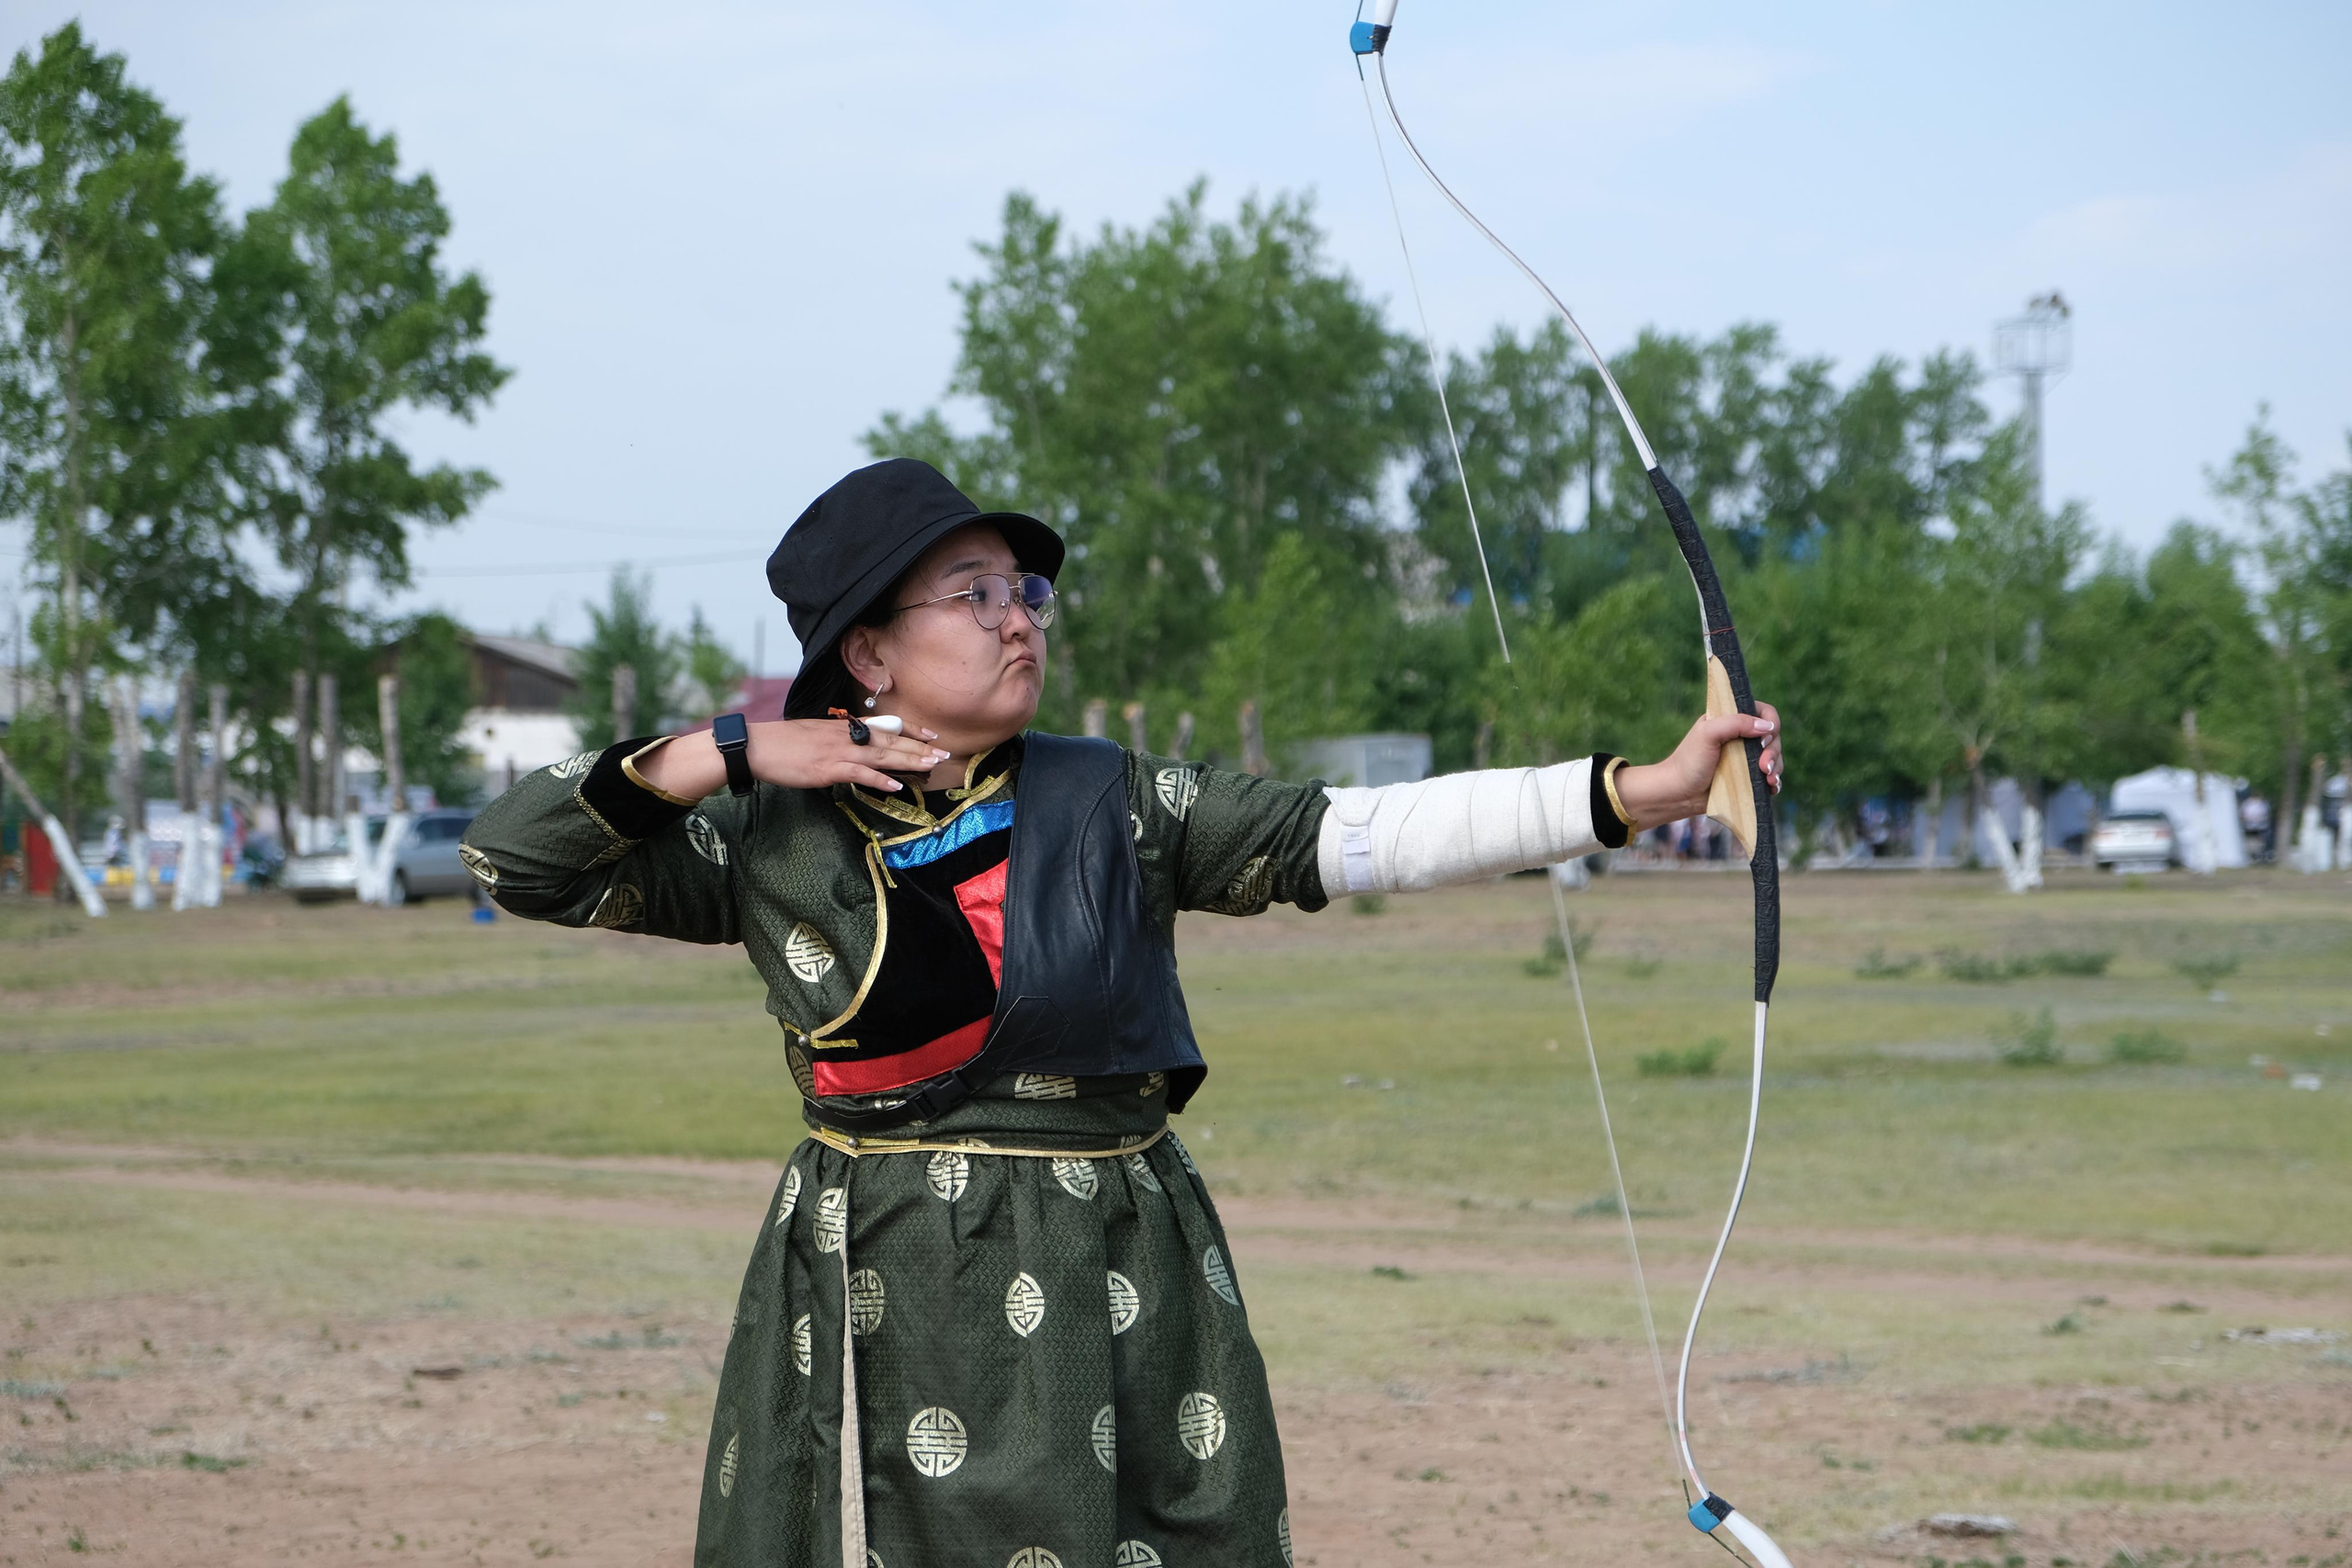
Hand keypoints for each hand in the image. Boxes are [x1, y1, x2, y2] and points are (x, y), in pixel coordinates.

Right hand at [635, 718, 948, 799]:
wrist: (756, 746)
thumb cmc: (783, 744)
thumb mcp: (814, 736)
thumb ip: (837, 740)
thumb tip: (855, 747)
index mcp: (842, 727)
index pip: (883, 727)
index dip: (910, 730)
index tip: (931, 734)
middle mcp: (845, 736)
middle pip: (889, 740)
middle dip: (918, 747)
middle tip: (944, 752)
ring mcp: (837, 751)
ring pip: (881, 755)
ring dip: (908, 761)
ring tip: (931, 765)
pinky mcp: (827, 768)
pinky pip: (858, 773)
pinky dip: (878, 779)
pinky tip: (896, 785)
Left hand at [1613, 702, 1781, 826]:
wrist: (1679, 794)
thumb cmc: (1689, 761)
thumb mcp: (1708, 734)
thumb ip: (1735, 723)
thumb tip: (1766, 727)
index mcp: (1731, 720)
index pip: (1763, 712)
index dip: (1770, 723)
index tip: (1763, 739)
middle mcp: (1741, 737)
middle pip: (1773, 737)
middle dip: (1773, 751)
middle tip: (1763, 766)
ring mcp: (1746, 759)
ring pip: (1774, 757)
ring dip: (1776, 767)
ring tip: (1768, 780)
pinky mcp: (1748, 779)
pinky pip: (1770, 777)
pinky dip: (1775, 782)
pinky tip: (1772, 787)